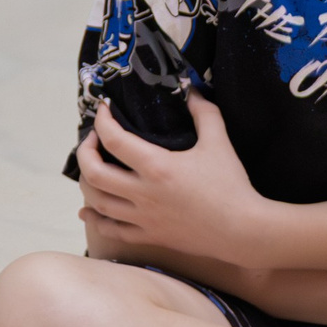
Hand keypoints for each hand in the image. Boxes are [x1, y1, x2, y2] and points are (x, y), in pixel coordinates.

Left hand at [77, 93, 269, 264]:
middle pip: (94, 173)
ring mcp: (143, 218)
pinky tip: (88, 211)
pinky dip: (94, 219)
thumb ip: (203, 112)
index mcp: (157, 166)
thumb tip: (191, 90)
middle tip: (92, 140)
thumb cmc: (231, 185)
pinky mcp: (149, 236)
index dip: (102, 121)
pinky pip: (111, 230)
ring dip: (86, 183)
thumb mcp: (219, 141)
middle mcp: (143, 193)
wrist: (242, 230)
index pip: (114, 139)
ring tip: (91, 169)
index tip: (104, 110)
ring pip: (97, 202)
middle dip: (85, 152)